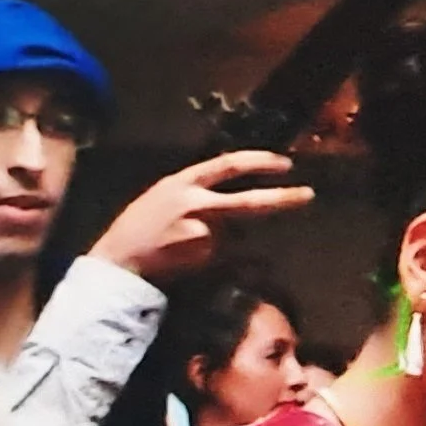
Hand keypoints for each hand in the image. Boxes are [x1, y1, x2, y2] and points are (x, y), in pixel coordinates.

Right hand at [89, 151, 314, 281]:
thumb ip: (196, 190)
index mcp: (182, 182)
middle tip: (308, 194)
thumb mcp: (162, 195)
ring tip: (192, 247)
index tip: (284, 163)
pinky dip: (229, 259)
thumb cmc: (137, 229)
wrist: (117, 264)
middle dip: (283, 198)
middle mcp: (196, 205)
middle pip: (250, 201)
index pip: (229, 164)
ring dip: (231, 240)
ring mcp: (202, 234)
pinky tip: (200, 262)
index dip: (260, 161)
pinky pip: (229, 256)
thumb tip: (232, 187)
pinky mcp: (204, 259)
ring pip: (236, 233)